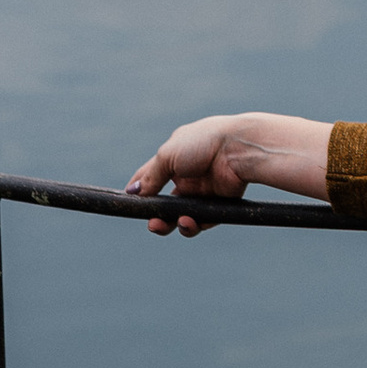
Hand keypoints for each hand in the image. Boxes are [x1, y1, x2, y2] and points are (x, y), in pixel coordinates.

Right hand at [125, 116, 249, 232]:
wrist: (239, 148)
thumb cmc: (203, 142)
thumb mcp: (168, 155)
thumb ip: (151, 176)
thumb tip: (132, 192)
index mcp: (175, 157)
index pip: (151, 177)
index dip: (139, 191)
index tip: (126, 203)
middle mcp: (188, 175)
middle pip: (166, 203)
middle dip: (156, 216)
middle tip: (152, 223)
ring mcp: (204, 190)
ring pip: (182, 215)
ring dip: (172, 224)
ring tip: (167, 225)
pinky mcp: (219, 203)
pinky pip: (202, 220)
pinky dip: (193, 225)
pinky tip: (188, 221)